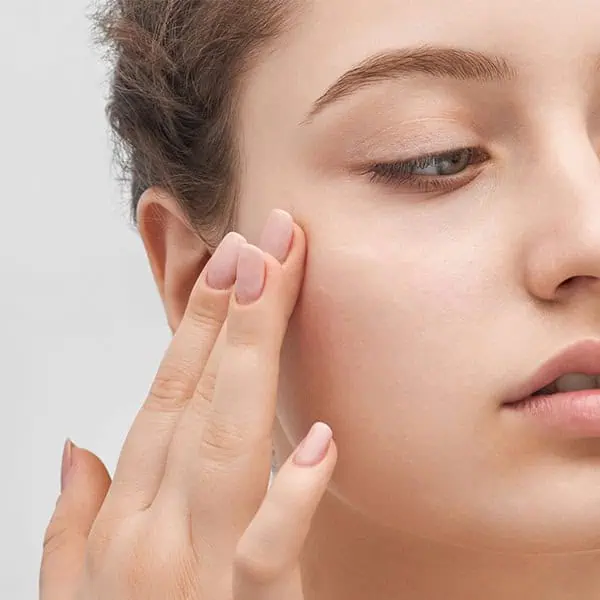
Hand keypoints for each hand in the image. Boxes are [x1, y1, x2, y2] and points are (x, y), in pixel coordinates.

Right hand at [39, 209, 337, 599]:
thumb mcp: (79, 593)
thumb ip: (72, 521)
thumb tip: (75, 446)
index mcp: (126, 516)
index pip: (166, 395)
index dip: (195, 325)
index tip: (226, 264)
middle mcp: (155, 530)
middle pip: (200, 396)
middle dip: (231, 312)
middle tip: (261, 239)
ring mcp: (198, 571)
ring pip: (227, 444)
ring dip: (249, 357)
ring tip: (272, 281)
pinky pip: (268, 551)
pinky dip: (290, 495)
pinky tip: (316, 439)